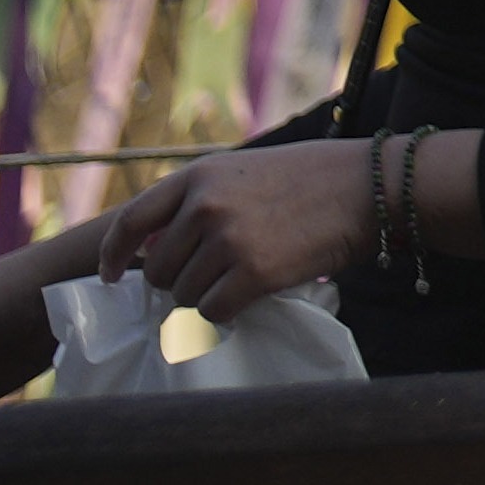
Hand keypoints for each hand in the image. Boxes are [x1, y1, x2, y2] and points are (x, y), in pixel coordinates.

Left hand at [91, 146, 369, 331]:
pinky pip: (212, 312)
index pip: (131, 221)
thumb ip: (200, 201)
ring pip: (183, 295)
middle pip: (157, 270)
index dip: (113, 255)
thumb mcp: (247, 172)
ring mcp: (229, 240)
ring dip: (204, 298)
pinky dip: (224, 313)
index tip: (111, 277)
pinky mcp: (255, 273)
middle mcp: (206, 206)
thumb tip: (155, 250)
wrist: (373, 188)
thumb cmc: (314, 178)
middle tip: (209, 278)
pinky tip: (248, 298)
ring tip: (238, 282)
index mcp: (199, 176)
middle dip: (176, 281)